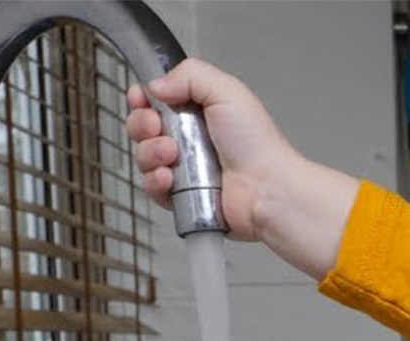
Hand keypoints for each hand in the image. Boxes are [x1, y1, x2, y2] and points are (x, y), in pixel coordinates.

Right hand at [126, 60, 356, 279]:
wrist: (267, 188)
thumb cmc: (257, 145)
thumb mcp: (227, 91)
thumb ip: (190, 75)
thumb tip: (156, 84)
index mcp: (198, 110)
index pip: (155, 99)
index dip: (143, 99)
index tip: (143, 100)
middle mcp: (189, 138)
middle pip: (142, 127)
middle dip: (143, 125)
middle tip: (157, 127)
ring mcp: (184, 168)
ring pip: (143, 157)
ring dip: (150, 153)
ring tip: (172, 155)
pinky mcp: (181, 196)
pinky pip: (152, 188)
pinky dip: (156, 182)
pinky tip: (170, 179)